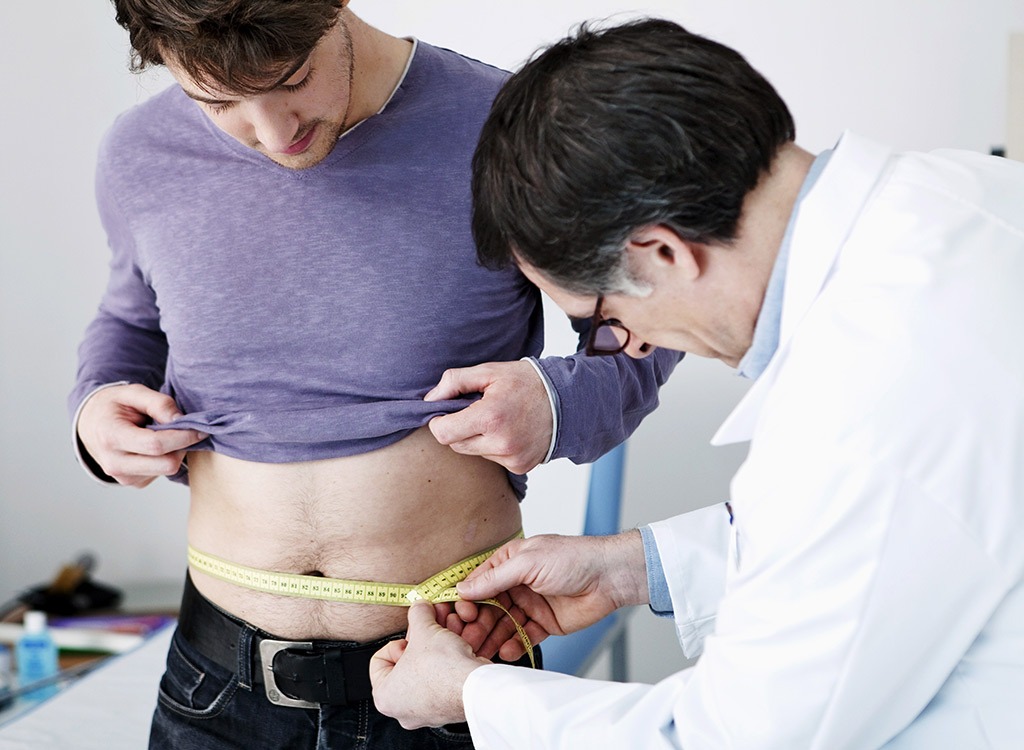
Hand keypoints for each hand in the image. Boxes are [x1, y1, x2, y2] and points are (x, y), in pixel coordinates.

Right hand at [77, 384, 206, 487]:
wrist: (91, 424)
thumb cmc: (113, 406)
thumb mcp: (133, 393)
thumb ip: (159, 403)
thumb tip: (182, 420)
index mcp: (111, 437)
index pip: (156, 445)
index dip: (183, 437)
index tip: (199, 429)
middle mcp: (115, 463)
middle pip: (166, 464)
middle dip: (183, 447)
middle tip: (187, 430)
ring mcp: (123, 477)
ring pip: (167, 470)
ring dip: (175, 452)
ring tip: (165, 434)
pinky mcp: (133, 483)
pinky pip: (162, 473)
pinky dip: (166, 458)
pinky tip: (157, 446)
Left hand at [370, 602, 489, 728]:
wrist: (476, 687)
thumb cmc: (442, 668)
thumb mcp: (424, 629)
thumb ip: (417, 614)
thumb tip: (420, 607)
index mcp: (385, 696)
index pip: (380, 660)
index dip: (398, 641)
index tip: (413, 638)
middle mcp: (402, 709)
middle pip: (406, 663)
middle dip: (423, 640)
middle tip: (433, 627)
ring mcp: (426, 712)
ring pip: (426, 670)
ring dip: (437, 647)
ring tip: (450, 632)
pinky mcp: (447, 709)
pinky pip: (442, 680)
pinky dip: (449, 663)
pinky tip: (460, 647)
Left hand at [425, 361, 552, 473]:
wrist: (567, 400)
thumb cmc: (526, 381)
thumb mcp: (489, 371)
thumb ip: (455, 381)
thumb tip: (429, 399)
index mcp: (490, 417)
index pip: (443, 433)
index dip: (439, 422)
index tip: (446, 412)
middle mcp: (501, 442)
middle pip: (456, 445)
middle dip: (459, 429)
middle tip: (475, 411)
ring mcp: (512, 458)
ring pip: (474, 453)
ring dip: (477, 438)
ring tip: (497, 419)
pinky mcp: (520, 466)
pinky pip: (492, 459)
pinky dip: (494, 447)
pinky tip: (509, 431)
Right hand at [454, 532, 647, 661]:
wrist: (609, 577)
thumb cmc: (573, 558)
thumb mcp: (528, 562)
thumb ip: (495, 577)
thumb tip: (464, 588)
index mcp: (511, 562)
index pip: (480, 582)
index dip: (468, 599)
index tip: (459, 614)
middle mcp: (518, 583)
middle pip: (489, 606)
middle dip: (477, 623)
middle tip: (466, 639)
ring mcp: (531, 604)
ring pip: (504, 624)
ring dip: (492, 637)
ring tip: (481, 650)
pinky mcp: (545, 623)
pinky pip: (524, 636)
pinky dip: (514, 645)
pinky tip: (506, 652)